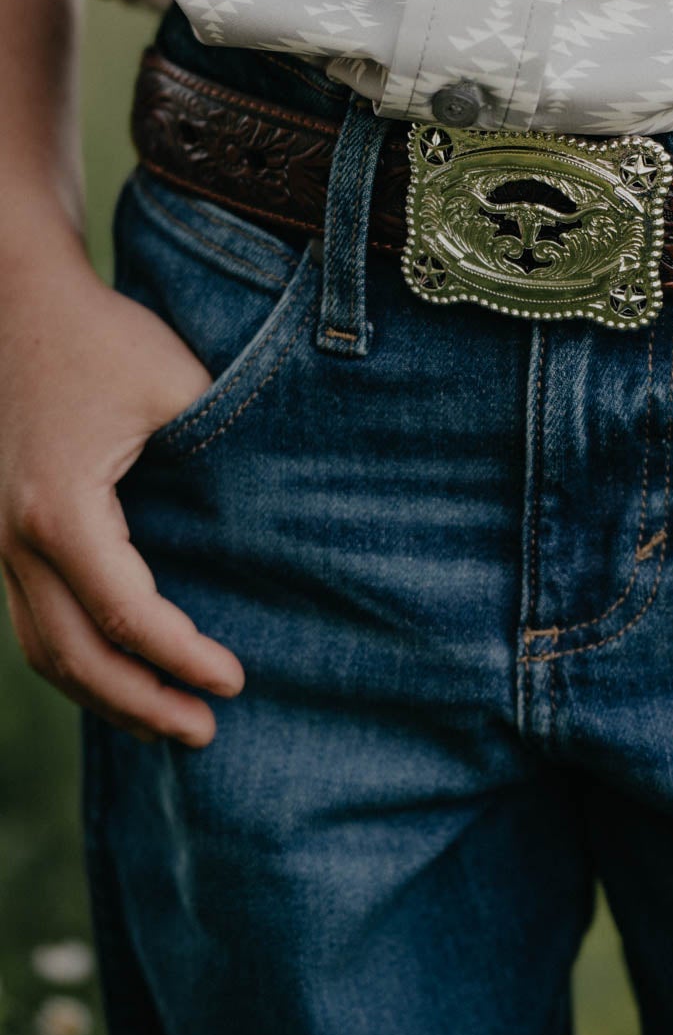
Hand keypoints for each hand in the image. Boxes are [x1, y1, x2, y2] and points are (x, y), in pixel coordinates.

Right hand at [0, 240, 243, 746]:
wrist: (21, 302)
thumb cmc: (104, 339)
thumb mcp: (177, 385)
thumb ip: (223, 449)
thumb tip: (283, 513)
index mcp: (61, 509)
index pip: (126, 613)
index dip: (182, 657)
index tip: (236, 681)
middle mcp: (17, 538)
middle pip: (74, 655)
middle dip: (141, 703)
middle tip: (206, 731)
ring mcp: (2, 541)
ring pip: (43, 649)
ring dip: (105, 695)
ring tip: (168, 724)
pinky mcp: (7, 534)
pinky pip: (36, 619)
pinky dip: (79, 659)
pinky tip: (126, 675)